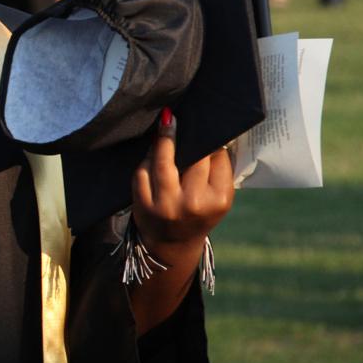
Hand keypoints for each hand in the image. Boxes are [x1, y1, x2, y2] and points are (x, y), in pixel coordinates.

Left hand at [132, 111, 233, 268]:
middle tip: (181, 117)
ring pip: (164, 162)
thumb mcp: (216, 198)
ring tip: (166, 121)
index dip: (211, 141)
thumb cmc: (197, 213)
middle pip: (194, 159)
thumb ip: (217, 170)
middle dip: (189, 136)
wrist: (171, 244)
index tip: (205, 127)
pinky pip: (143, 171)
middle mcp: (194, 204)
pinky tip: (151, 149)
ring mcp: (167, 205)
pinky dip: (147, 158)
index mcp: (219, 200)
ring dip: (164, 139)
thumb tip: (211, 132)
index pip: (218, 160)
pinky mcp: (144, 205)